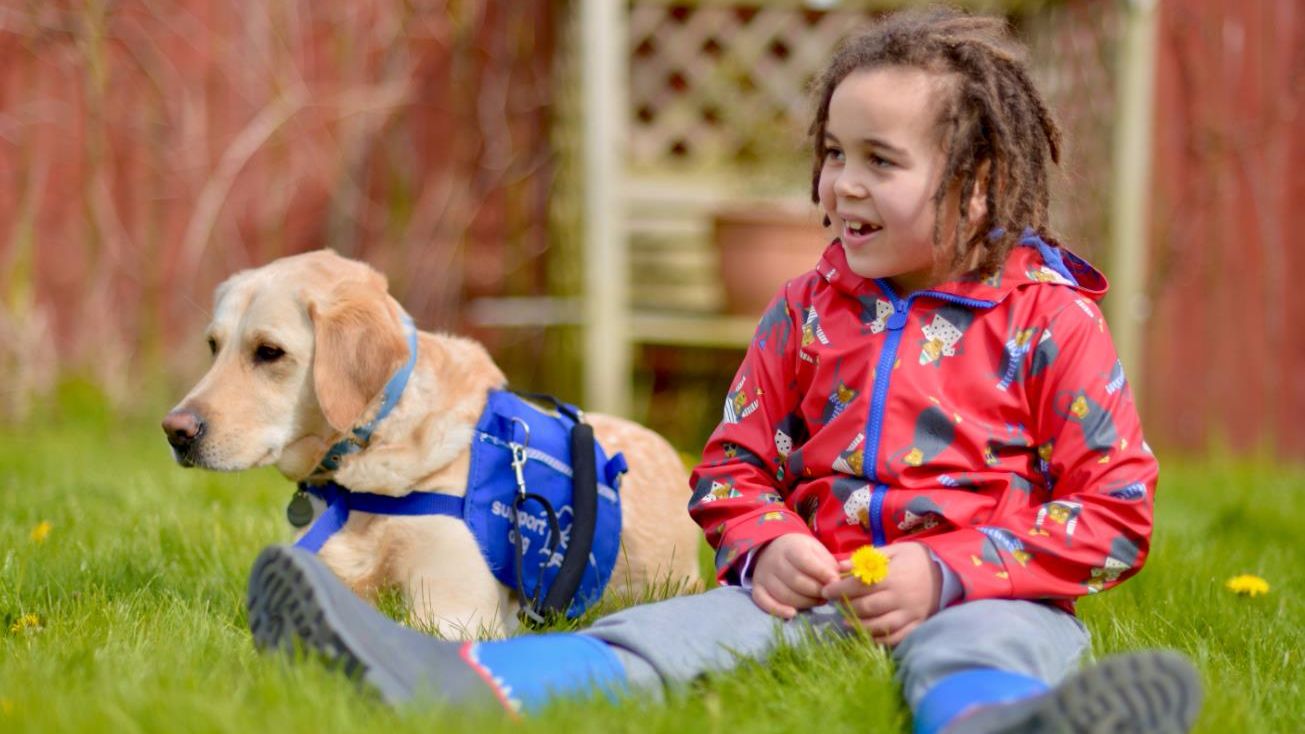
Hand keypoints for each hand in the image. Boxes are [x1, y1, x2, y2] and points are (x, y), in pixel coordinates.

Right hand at [751, 534, 839, 618]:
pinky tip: (792, 614)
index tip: (836, 582)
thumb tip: (844, 574)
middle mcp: (774, 561)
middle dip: (816, 591)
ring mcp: (764, 575)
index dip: (822, 574)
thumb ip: (830, 563)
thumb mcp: (816, 550)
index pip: (806, 562)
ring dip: (805, 602)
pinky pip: (764, 602)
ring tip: (817, 601)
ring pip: (784, 595)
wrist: (773, 548)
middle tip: (828, 595)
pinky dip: (778, 610)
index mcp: (791, 547)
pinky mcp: (757, 588)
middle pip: (796, 581)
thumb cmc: (800, 552)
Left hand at [820, 542, 941, 646]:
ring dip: (860, 626)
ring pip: (880, 625)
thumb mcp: (892, 551)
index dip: (839, 589)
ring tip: (846, 623)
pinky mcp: (916, 624)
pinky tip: (867, 634)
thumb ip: (866, 558)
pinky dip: (880, 639)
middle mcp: (900, 597)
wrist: (947, 571)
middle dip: (847, 607)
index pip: (859, 585)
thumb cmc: (915, 558)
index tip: (826, 591)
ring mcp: (909, 613)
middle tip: (835, 606)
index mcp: (892, 576)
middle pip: (867, 607)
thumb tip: (840, 565)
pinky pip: (896, 637)